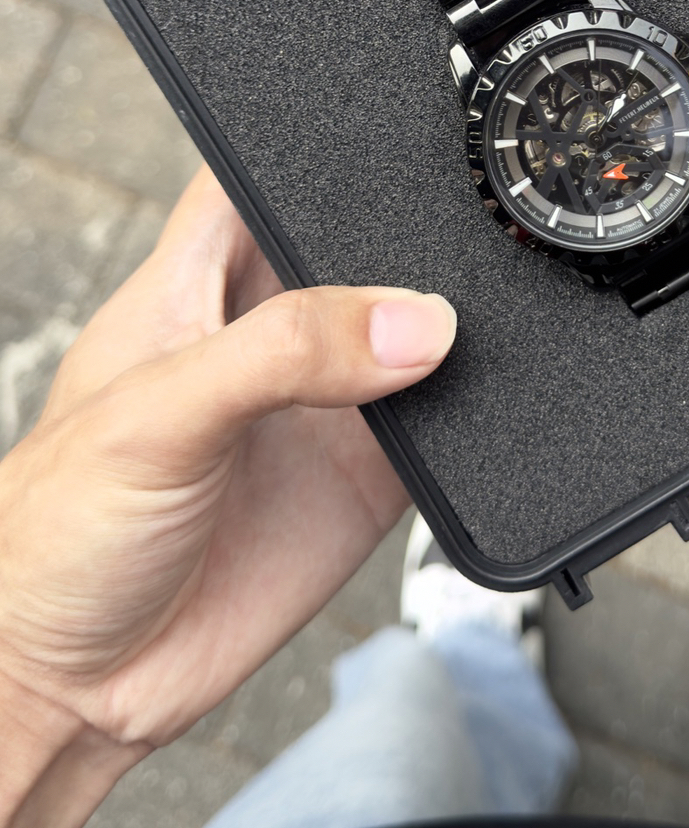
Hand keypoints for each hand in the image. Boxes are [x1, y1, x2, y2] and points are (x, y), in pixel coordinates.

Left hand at [0, 166, 454, 827]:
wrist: (76, 688)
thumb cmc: (54, 536)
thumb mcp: (156, 417)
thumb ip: (281, 357)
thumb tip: (411, 319)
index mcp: (197, 286)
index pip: (267, 180)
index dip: (328, 150)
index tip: (408, 138)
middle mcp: (267, 337)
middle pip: (364, 250)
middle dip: (417, 239)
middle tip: (477, 232)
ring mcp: (321, 410)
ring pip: (414, 338)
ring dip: (456, 331)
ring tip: (495, 317)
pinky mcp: (364, 482)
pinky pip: (442, 436)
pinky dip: (474, 423)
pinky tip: (492, 410)